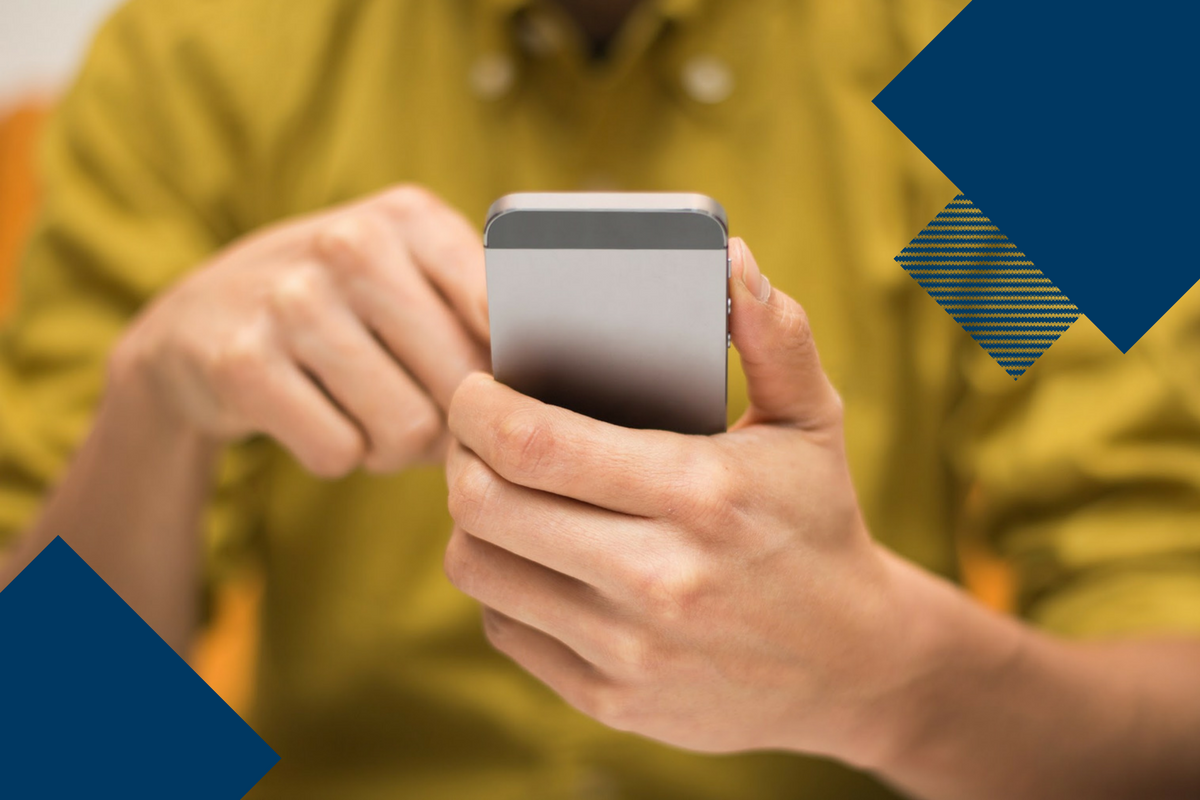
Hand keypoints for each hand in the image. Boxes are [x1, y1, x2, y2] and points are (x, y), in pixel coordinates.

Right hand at [111, 185, 489, 476]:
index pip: (501, 311)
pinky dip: (337, 456)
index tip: (496, 390)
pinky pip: (338, 453)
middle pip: (460, 385)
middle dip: (450, 422)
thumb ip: (480, 309)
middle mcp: (351, 244)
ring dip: (393, 447)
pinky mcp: (241, 362)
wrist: (201, 319)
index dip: (507, 372)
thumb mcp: (409, 274)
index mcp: (411, 216)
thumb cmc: (344, 307)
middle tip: (421, 413)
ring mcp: (290, 300)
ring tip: (367, 414)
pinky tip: (315, 417)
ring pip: (405, 429)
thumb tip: (541, 392)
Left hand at [443, 238, 919, 762]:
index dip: (476, 405)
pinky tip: (534, 558)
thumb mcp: (813, 420)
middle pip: (484, 503)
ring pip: (477, 568)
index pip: (533, 441)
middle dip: (460, 453)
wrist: (851, 664)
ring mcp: (629, 649)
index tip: (475, 386)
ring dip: (470, 519)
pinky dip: (501, 584)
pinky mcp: (611, 699)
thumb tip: (731, 259)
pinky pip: (502, 627)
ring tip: (500, 490)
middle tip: (477, 433)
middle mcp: (658, 578)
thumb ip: (775, 332)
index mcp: (700, 492)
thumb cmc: (817, 524)